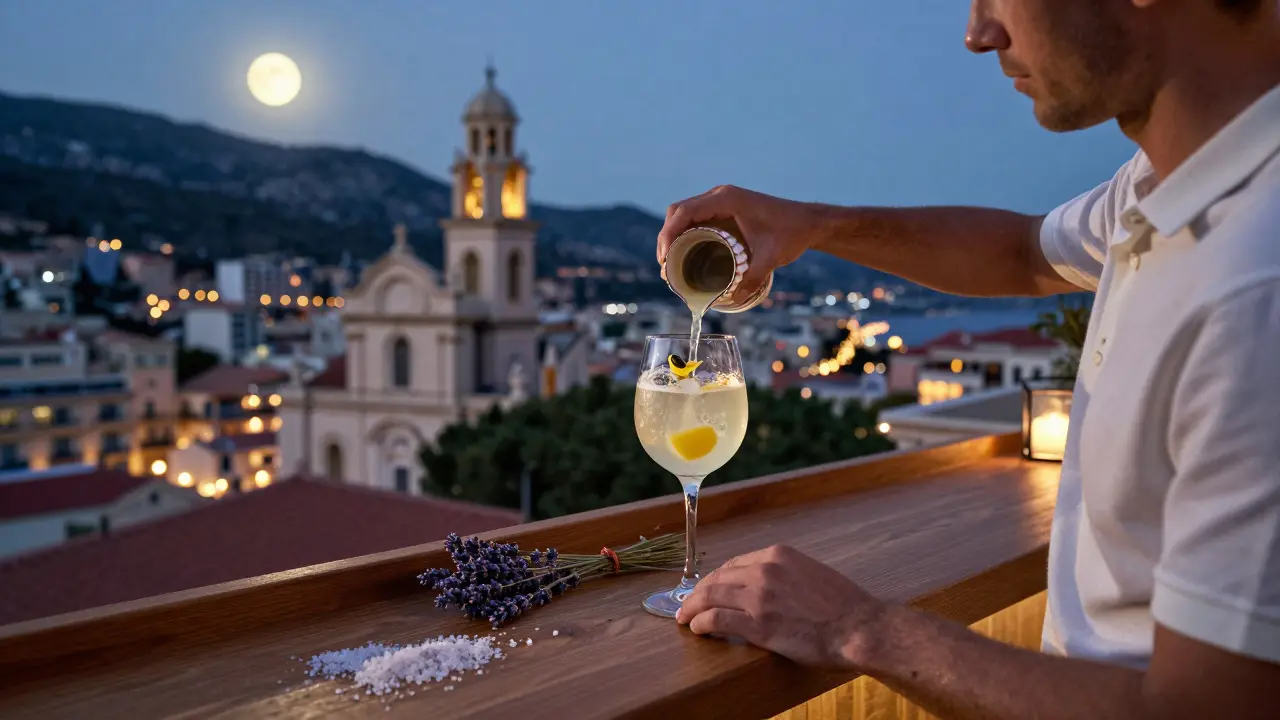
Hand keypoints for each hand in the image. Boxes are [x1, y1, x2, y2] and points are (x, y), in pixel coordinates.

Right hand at [656, 186, 821, 302]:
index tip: (664, 258)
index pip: (684, 212)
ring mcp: (722, 200)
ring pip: (685, 213)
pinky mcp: (725, 208)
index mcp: (726, 199)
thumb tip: (733, 300)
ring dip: (674, 234)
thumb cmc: (792, 233)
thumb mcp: (771, 258)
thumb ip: (752, 279)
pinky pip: (697, 216)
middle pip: (679, 211)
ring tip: (671, 262)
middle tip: (666, 265)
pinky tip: (686, 252)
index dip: (668, 234)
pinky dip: (686, 232)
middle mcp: (720, 195)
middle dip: (667, 236)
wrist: (809, 222)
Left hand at [675, 544, 886, 669]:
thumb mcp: (812, 574)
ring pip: (711, 597)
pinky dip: (701, 624)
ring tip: (684, 618)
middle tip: (687, 605)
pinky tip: (697, 629)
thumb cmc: (844, 606)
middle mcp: (765, 570)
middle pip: (717, 578)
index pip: (734, 564)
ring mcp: (759, 596)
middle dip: (698, 592)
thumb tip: (767, 588)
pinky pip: (717, 620)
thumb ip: (785, 575)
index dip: (716, 578)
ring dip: (693, 608)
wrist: (860, 627)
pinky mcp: (757, 624)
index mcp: (778, 555)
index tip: (707, 588)